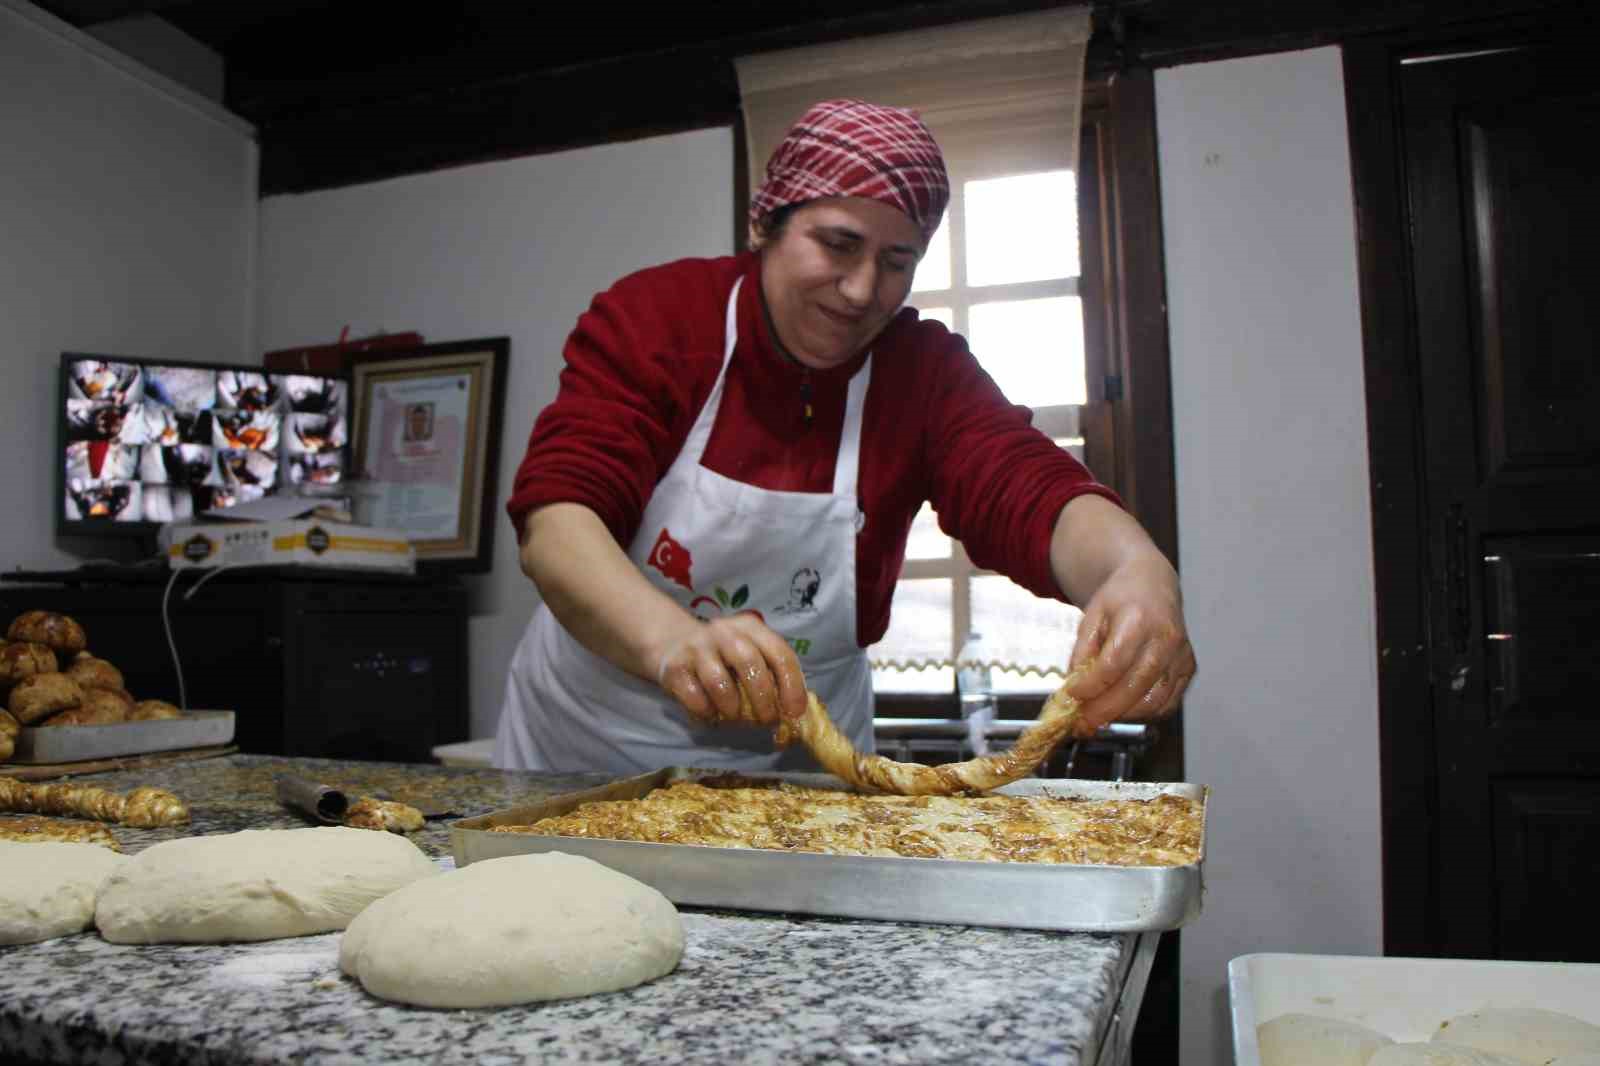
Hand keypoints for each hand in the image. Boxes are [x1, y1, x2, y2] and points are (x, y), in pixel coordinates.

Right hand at [654, 612, 807, 726]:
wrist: (672, 643)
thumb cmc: (723, 658)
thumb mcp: (750, 655)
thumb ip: (772, 677)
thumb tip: (794, 715)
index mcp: (751, 628)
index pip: (780, 653)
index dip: (792, 686)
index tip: (794, 713)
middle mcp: (724, 632)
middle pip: (750, 663)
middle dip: (763, 699)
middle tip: (766, 721)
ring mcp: (697, 647)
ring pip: (719, 682)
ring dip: (732, 709)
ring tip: (735, 717)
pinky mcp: (675, 667)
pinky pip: (694, 697)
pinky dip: (707, 713)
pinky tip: (711, 713)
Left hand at [1065, 555, 1195, 733]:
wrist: (1152, 584)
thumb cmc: (1121, 598)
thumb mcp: (1092, 614)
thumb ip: (1083, 650)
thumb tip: (1075, 686)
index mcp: (1139, 618)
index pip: (1114, 663)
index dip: (1091, 686)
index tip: (1072, 696)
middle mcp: (1166, 638)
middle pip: (1135, 686)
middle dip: (1105, 710)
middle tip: (1082, 722)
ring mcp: (1181, 655)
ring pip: (1154, 701)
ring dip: (1123, 716)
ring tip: (1098, 718)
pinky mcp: (1189, 668)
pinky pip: (1167, 703)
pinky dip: (1144, 714)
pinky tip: (1123, 710)